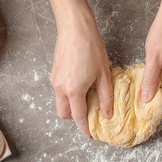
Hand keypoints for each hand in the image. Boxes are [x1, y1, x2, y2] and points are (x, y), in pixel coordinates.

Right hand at [49, 16, 113, 136]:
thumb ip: (105, 96)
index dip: (84, 127)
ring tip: (87, 97)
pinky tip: (81, 85)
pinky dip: (68, 95)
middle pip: (64, 113)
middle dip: (74, 118)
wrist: (75, 27)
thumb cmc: (91, 47)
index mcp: (74, 90)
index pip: (77, 116)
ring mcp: (54, 80)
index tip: (89, 133)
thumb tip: (107, 114)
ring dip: (71, 105)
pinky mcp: (53, 73)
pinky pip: (59, 91)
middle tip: (88, 114)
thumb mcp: (104, 74)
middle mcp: (60, 88)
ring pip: (60, 102)